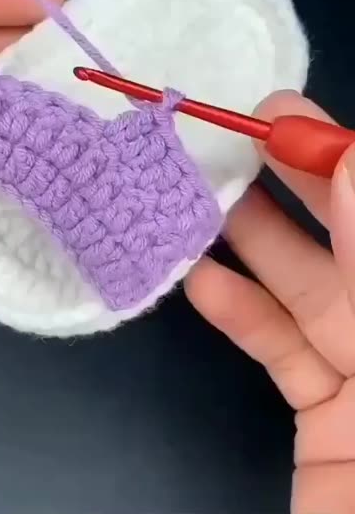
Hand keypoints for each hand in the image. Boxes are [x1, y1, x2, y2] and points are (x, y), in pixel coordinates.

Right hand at [185, 91, 354, 513]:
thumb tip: (351, 163)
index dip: (344, 163)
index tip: (284, 120)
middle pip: (352, 240)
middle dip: (293, 186)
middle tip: (235, 137)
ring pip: (307, 289)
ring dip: (250, 245)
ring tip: (200, 200)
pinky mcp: (328, 418)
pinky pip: (281, 351)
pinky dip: (238, 315)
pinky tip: (200, 281)